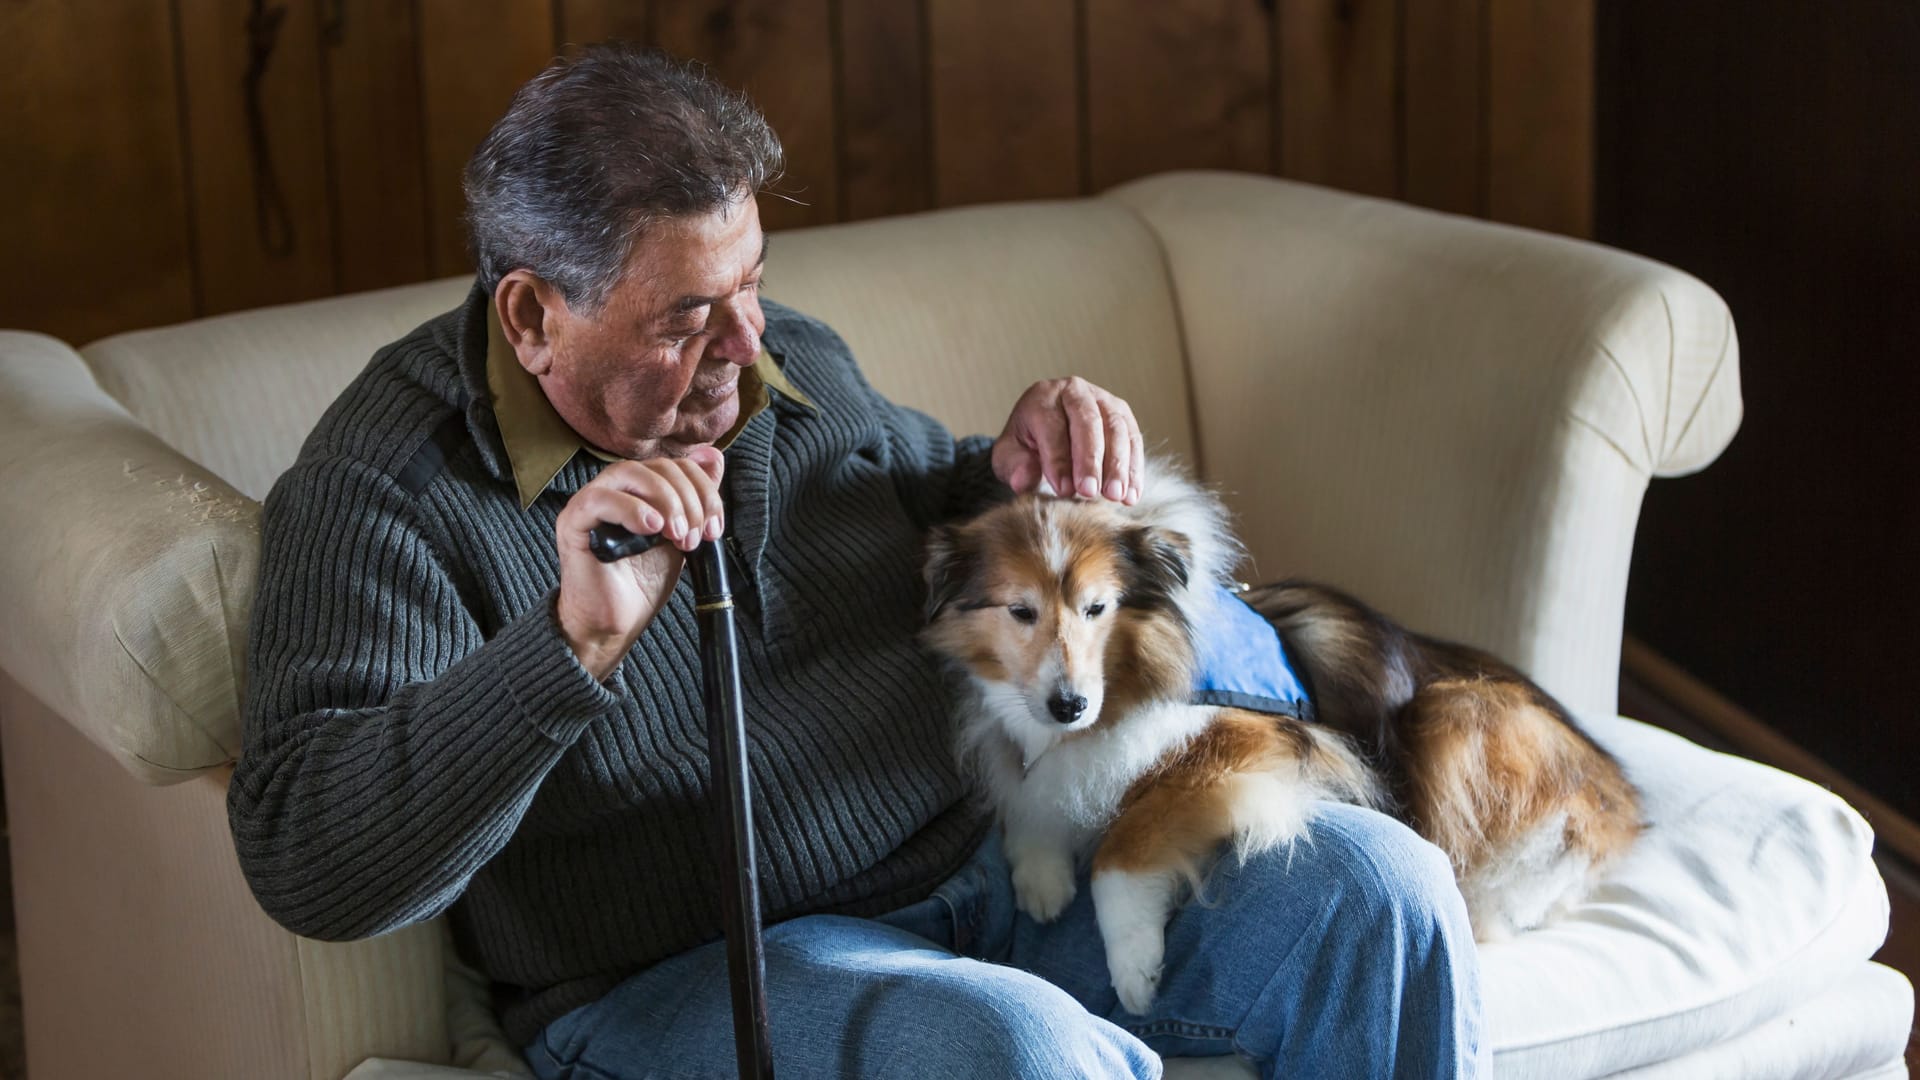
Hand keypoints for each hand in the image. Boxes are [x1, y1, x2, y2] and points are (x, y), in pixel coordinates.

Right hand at [553, 448, 725, 679]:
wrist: (613, 623)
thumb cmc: (642, 582)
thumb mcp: (682, 537)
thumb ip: (695, 499)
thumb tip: (714, 457)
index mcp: (640, 490)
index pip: (675, 465)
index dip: (703, 490)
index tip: (715, 527)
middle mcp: (615, 489)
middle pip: (657, 467)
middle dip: (688, 499)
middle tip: (696, 536)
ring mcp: (591, 502)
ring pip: (629, 473)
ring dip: (665, 501)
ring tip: (678, 535)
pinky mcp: (573, 521)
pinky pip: (598, 499)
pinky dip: (631, 509)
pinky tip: (651, 528)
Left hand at [991, 377, 1142, 503]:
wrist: (1045, 435)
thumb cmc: (1026, 447)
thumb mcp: (1010, 457)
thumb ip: (1015, 467)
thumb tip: (1024, 479)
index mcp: (1042, 397)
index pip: (1052, 426)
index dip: (1057, 459)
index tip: (1064, 491)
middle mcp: (1075, 391)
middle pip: (1087, 422)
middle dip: (1090, 460)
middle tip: (1090, 492)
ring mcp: (1103, 399)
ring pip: (1116, 428)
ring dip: (1118, 465)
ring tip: (1115, 496)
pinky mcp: (1123, 414)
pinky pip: (1133, 439)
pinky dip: (1134, 469)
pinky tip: (1131, 495)